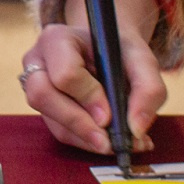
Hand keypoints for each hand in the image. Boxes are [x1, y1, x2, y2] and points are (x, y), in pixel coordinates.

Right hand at [20, 0, 166, 156]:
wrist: (111, 52)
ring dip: (86, 138)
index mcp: (57, 39)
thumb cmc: (121, 51)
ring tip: (119, 144)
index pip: (64, 73)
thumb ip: (148, 90)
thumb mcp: (143, 61)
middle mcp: (37, 61)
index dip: (87, 97)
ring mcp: (35, 86)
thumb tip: (136, 130)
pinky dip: (87, 142)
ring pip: (51, 120)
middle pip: (42, 96)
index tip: (109, 115)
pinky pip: (60, 132)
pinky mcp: (45, 109)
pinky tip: (110, 141)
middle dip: (79, 123)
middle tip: (109, 141)